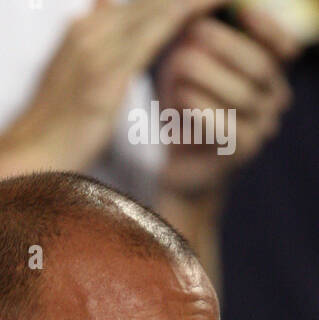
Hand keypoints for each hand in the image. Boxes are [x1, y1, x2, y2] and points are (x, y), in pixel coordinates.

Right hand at [5, 0, 220, 170]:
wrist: (25, 157)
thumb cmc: (52, 129)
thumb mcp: (70, 78)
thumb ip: (89, 44)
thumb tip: (100, 6)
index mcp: (85, 28)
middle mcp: (92, 27)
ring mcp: (99, 48)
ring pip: (159, 3)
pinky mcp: (108, 74)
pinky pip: (159, 30)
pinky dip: (190, 11)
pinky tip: (217, 1)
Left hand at [156, 10, 301, 195]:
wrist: (181, 165)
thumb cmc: (185, 107)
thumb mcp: (189, 66)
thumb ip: (198, 40)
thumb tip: (197, 12)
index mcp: (270, 73)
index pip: (281, 46)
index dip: (264, 26)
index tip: (239, 11)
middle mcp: (274, 99)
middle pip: (261, 67)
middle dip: (227, 45)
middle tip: (194, 32)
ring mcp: (263, 128)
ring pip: (243, 96)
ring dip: (207, 77)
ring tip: (177, 68)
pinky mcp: (242, 153)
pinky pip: (229, 128)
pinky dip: (203, 110)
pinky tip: (183, 99)